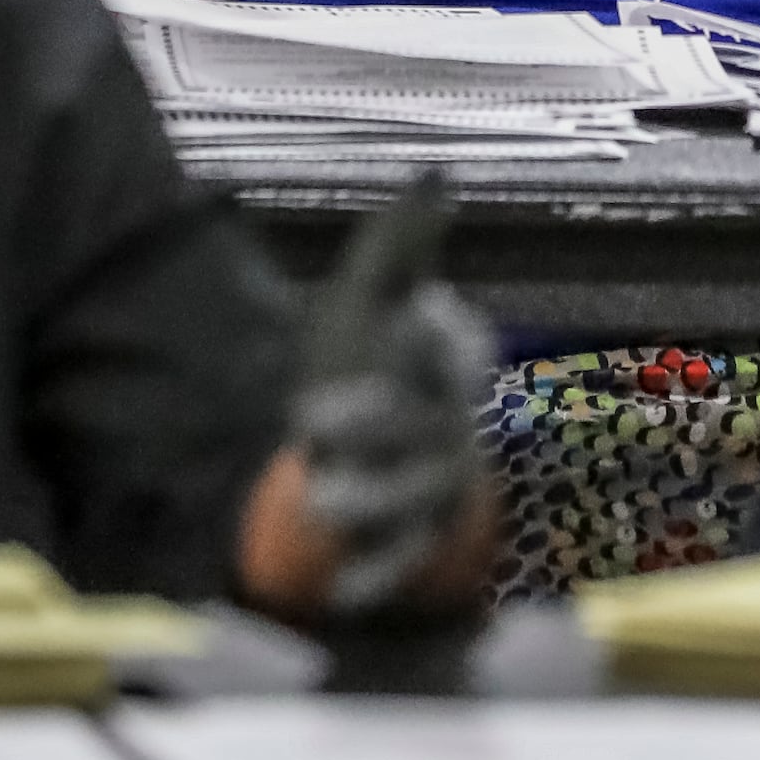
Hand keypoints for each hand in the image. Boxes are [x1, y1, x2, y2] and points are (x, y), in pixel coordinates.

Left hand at [282, 180, 493, 614]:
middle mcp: (444, 422)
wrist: (346, 442)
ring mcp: (431, 483)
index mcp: (439, 361)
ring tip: (318, 500)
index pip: (449, 346)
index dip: (435, 337)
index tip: (409, 321)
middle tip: (310, 419)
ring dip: (371, 499)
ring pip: (414, 495)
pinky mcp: (412, 536)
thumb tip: (436, 171)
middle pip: (424, 425)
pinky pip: (403, 559)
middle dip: (377, 424)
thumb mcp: (372, 293)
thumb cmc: (364, 355)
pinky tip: (341, 588)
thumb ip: (402, 239)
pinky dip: (377, 575)